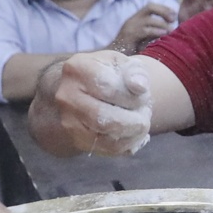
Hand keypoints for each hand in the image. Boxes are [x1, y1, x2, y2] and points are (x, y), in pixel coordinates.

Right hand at [36, 52, 157, 155]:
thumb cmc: (111, 73)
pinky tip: (135, 134)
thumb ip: (135, 71)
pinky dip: (127, 144)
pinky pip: (106, 149)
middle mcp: (67, 96)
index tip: (143, 94)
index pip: (108, 88)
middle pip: (103, 118)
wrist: (90, 88)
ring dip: (133, 134)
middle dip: (134, 120)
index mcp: (77, 69)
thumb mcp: (124, 63)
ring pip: (105, 138)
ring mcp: (68, 120)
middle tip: (146, 114)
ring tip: (142, 124)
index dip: (132, 96)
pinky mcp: (76, 139)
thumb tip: (139, 86)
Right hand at [109, 0, 177, 54]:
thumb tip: (170, 29)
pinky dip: (155, 31)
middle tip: (173, 19)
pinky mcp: (129, 36)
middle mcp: (133, 20)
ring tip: (171, 30)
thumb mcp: (145, 38)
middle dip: (164, 11)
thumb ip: (154, 32)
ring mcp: (130, 27)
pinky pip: (144, 31)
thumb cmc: (131, 50)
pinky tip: (163, 34)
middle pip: (150, 7)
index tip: (174, 15)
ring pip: (148, 19)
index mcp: (136, 18)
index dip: (164, 8)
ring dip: (162, 24)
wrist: (115, 57)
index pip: (151, 6)